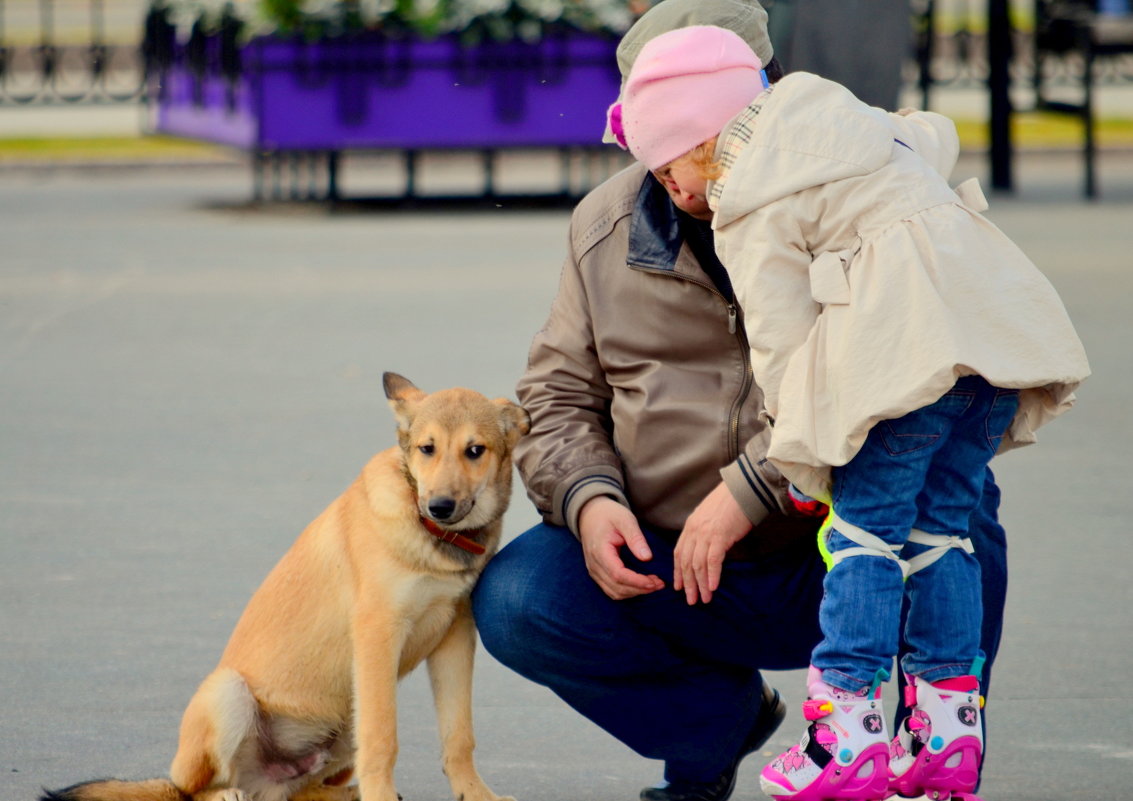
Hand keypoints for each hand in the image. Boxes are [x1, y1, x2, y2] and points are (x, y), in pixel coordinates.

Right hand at [578, 497, 664, 599]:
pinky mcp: (597, 573)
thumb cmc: (609, 515)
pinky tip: (641, 585)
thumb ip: (635, 538)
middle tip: (660, 584)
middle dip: (640, 589)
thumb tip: (647, 558)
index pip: (618, 575)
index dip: (637, 582)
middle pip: (617, 587)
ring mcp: (594, 571)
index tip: (656, 582)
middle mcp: (594, 565)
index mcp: (600, 551)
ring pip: (614, 592)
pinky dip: (628, 591)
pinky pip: (611, 589)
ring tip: (654, 584)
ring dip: (635, 592)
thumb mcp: (625, 520)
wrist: (590, 515)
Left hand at [673, 482, 751, 604]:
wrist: (743, 490)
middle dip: (688, 583)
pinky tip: (713, 587)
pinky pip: (713, 560)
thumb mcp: (709, 517)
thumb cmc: (730, 503)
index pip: (678, 553)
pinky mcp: (720, 536)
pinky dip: (712, 575)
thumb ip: (704, 533)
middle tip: (690, 600)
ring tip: (703, 598)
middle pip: (686, 562)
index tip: (679, 586)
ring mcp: (706, 534)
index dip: (678, 571)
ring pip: (698, 564)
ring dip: (700, 584)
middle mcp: (694, 531)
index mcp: (690, 526)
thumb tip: (706, 550)